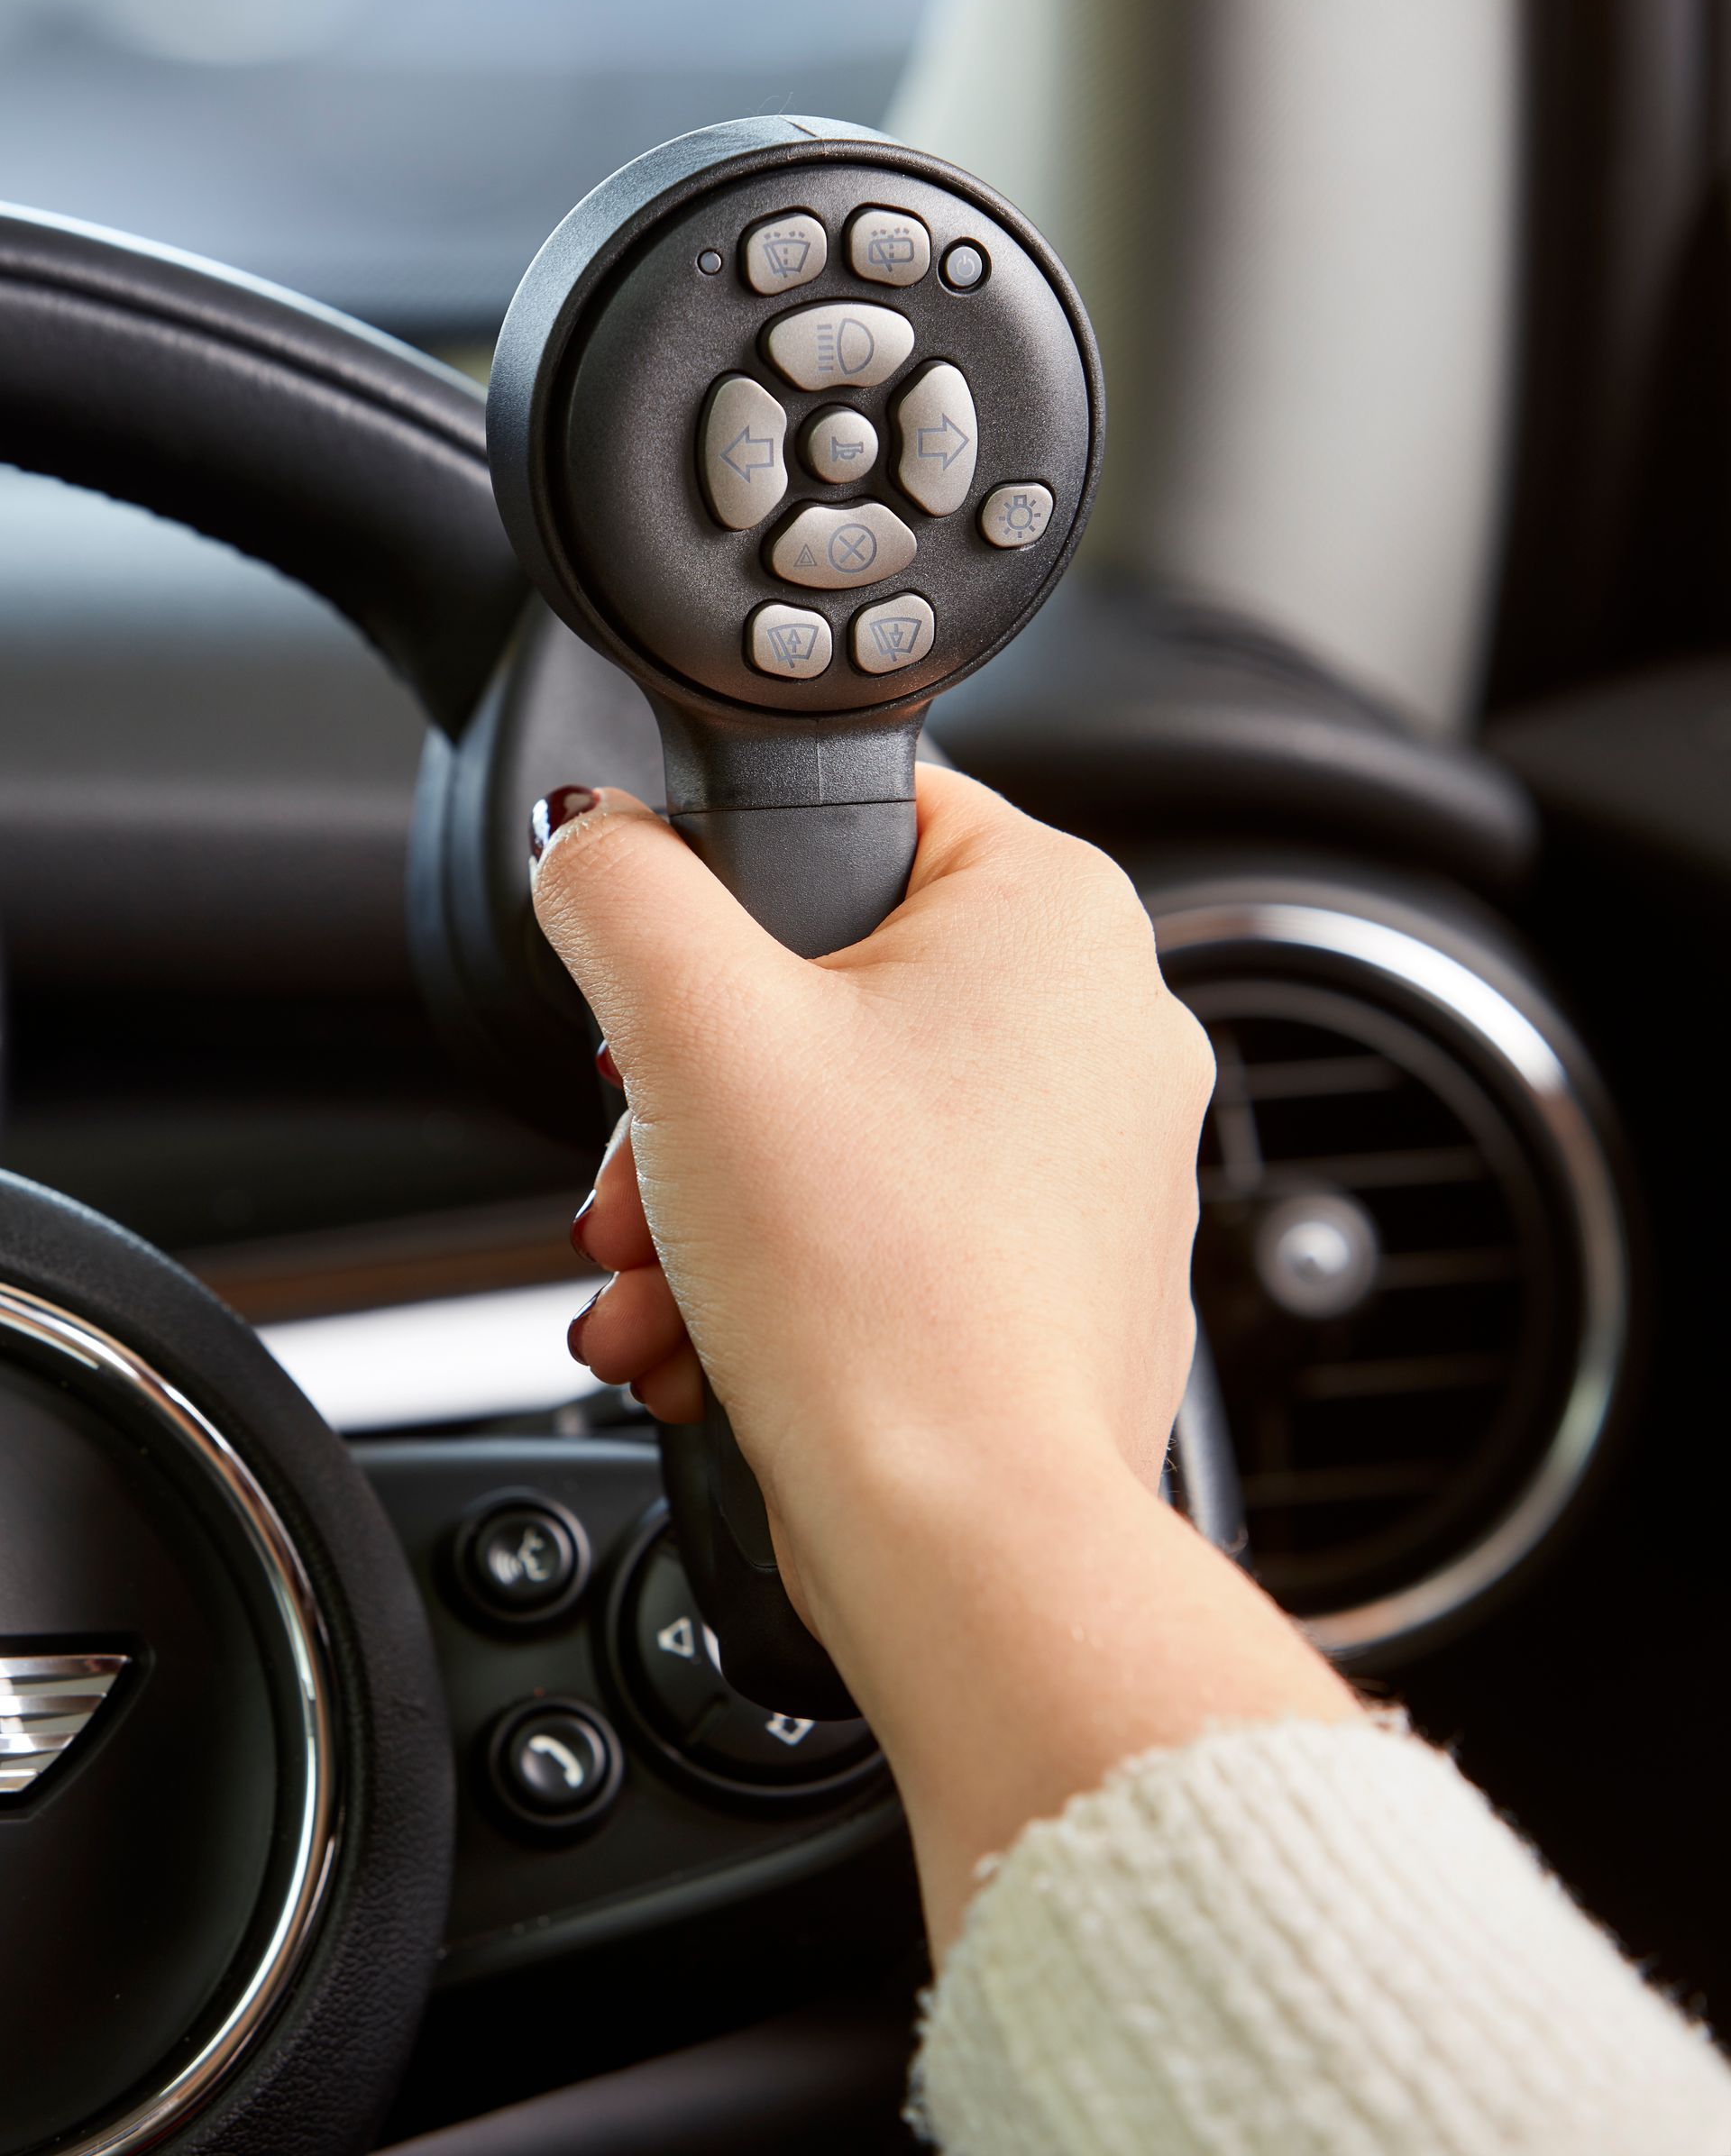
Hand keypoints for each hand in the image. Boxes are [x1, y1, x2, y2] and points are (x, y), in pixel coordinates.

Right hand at [530, 765, 1354, 1948]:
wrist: (964, 1535)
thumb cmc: (879, 1284)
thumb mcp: (691, 1025)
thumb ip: (618, 885)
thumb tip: (590, 839)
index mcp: (1059, 912)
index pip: (869, 811)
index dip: (730, 900)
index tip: (665, 995)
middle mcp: (1108, 1023)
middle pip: (831, 997)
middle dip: (689, 1101)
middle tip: (636, 1171)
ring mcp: (1099, 1158)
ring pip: (847, 1126)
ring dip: (712, 1201)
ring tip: (655, 1276)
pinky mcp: (1065, 1272)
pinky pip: (892, 1226)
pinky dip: (787, 1270)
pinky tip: (708, 1335)